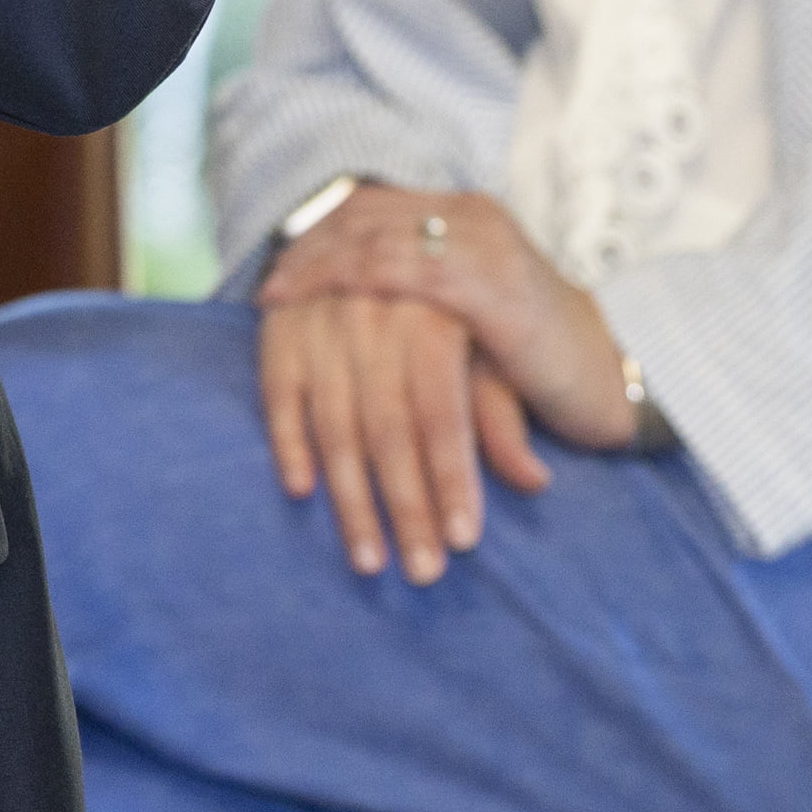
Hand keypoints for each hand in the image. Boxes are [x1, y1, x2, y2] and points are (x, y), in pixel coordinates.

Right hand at [255, 290, 544, 582]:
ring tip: (369, 561)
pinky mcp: (281, 321)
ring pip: (333, 418)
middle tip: (422, 572)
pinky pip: (277, 389)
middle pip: (387, 425)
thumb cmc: (464, 314)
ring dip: (349, 499)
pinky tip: (303, 491)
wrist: (397, 239)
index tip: (463, 541)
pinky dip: (287, 440)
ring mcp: (320, 312)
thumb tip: (534, 481)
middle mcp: (374, 308)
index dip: (452, 477)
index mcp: (437, 307)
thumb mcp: (497, 352)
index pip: (441, 409)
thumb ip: (502, 414)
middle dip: (406, 506)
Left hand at [294, 183, 644, 456]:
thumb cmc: (544, 359)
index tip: (276, 269)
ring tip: (277, 298)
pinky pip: (405, 273)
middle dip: (308, 251)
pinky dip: (352, 284)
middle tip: (265, 286)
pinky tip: (317, 303)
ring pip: (377, 239)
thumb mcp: (470, 319)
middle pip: (365, 218)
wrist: (620, 377)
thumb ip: (418, 301)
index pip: (373, 210)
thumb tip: (347, 313)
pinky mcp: (491, 285)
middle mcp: (472, 216)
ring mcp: (482, 244)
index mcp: (467, 215)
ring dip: (320, 271)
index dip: (319, 236)